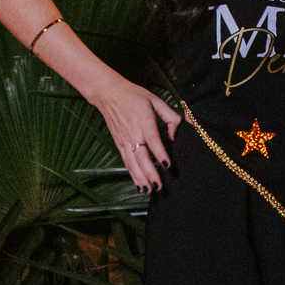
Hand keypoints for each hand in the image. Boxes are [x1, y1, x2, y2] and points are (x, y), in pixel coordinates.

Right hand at [93, 76, 181, 192]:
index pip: (153, 141)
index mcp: (144, 122)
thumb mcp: (156, 100)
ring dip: (140, 178)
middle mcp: (133, 133)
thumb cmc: (135, 96)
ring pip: (133, 163)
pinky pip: (126, 161)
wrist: (109, 94)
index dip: (160, 154)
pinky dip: (132, 174)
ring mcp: (124, 140)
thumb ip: (170, 116)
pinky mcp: (119, 143)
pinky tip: (138, 184)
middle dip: (151, 173)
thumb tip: (175, 134)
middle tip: (159, 186)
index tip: (168, 166)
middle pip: (142, 157)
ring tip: (149, 190)